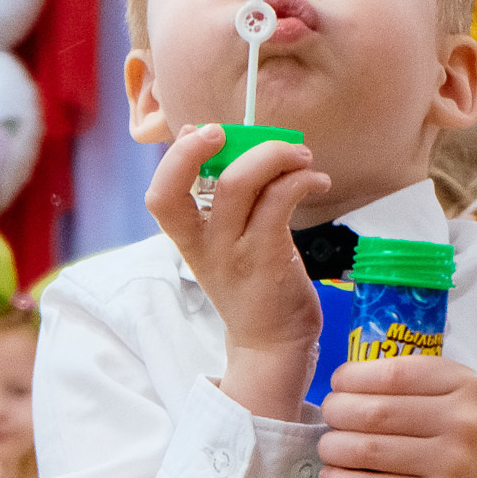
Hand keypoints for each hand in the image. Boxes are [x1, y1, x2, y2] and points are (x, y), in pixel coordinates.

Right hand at [145, 123, 331, 421]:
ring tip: (301, 156)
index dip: (176, 158)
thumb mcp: (228, 244)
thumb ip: (226, 203)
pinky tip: (316, 181)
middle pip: (186, 183)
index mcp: (191, 239)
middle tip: (253, 135)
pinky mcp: (269, 260)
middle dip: (212, 144)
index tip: (201, 132)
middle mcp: (206, 245)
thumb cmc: (256, 286)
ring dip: (273, 155)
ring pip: (238, 184)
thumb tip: (230, 146)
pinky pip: (279, 202)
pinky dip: (301, 180)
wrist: (272, 345)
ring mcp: (235, 253)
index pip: (160, 197)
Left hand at [322, 356, 476, 477]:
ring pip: (369, 450)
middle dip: (337, 412)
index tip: (338, 385)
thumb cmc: (471, 435)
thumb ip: (414, 382)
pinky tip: (333, 477)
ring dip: (334, 448)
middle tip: (329, 417)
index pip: (394, 373)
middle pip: (375, 412)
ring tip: (328, 447)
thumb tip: (345, 384)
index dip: (354, 378)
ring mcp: (451, 463)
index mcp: (464, 385)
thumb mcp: (459, 395)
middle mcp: (461, 421)